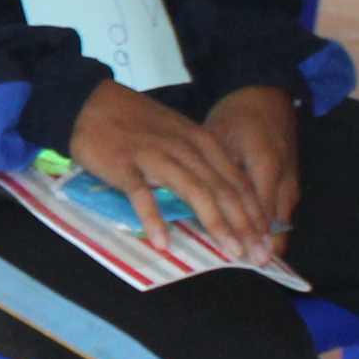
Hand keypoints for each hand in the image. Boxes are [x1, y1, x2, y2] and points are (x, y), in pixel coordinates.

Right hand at [66, 78, 266, 259]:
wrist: (90, 102)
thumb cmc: (136, 123)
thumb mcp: (177, 135)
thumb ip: (199, 162)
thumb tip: (223, 198)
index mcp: (200, 141)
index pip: (236, 181)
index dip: (255, 213)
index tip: (268, 240)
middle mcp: (184, 148)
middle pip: (222, 189)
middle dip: (245, 225)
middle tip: (260, 256)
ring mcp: (155, 156)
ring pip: (194, 192)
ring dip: (216, 223)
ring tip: (230, 253)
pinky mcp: (125, 165)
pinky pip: (142, 195)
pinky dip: (154, 219)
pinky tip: (163, 243)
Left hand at [199, 83, 305, 265]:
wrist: (266, 95)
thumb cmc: (237, 115)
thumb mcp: (218, 136)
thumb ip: (208, 169)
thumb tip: (185, 196)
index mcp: (264, 164)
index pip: (256, 209)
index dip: (246, 233)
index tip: (236, 254)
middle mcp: (283, 177)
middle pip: (274, 221)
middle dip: (261, 244)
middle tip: (249, 264)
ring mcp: (291, 180)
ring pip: (281, 220)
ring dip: (268, 239)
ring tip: (255, 261)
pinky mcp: (291, 181)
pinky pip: (282, 212)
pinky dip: (270, 228)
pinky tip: (258, 242)